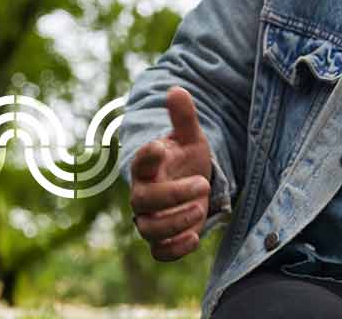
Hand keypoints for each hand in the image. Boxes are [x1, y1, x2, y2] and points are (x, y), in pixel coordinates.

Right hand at [129, 86, 212, 260]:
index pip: (139, 161)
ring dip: (175, 222)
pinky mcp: (162, 239)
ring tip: (201, 207)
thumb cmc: (185, 158)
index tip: (162, 147)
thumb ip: (183, 117)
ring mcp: (151, 218)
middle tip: (202, 184)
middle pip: (143, 201)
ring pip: (149, 229)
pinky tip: (195, 237)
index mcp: (147, 165)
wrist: (190, 185)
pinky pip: (158, 252)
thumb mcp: (189, 136)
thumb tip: (176, 89)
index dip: (146, 155)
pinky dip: (174, 249)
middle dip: (172, 195)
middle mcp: (143, 193)